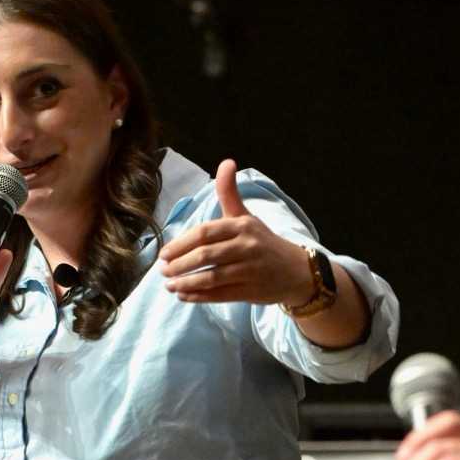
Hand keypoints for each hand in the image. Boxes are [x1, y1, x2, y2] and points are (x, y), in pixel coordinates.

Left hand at [159, 159, 312, 305]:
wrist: (297, 271)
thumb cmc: (263, 242)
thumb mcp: (246, 217)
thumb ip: (230, 193)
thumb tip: (227, 162)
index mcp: (242, 225)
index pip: (205, 233)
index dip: (181, 244)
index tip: (164, 253)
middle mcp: (247, 246)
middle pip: (206, 256)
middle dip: (179, 265)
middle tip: (163, 270)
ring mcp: (251, 271)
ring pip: (212, 278)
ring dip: (186, 283)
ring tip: (170, 285)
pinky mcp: (252, 291)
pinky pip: (220, 295)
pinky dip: (199, 297)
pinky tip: (184, 296)